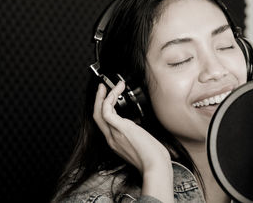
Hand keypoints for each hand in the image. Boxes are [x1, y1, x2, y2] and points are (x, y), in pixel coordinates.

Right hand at [93, 82, 173, 201]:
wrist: (155, 166)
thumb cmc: (153, 158)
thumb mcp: (141, 144)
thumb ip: (135, 135)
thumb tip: (138, 128)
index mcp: (116, 142)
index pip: (104, 123)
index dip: (104, 108)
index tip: (109, 98)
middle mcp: (112, 138)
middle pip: (97, 116)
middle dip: (98, 100)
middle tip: (102, 87)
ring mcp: (114, 134)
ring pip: (100, 111)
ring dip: (105, 96)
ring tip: (113, 85)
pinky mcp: (120, 129)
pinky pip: (107, 111)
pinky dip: (110, 98)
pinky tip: (117, 90)